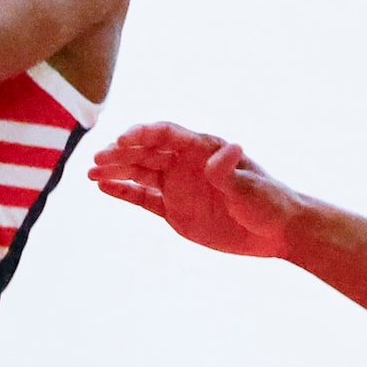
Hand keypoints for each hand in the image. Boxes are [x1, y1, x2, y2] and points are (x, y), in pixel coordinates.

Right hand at [88, 121, 299, 259]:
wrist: (276, 232)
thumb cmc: (269, 202)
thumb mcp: (250, 187)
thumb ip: (231, 171)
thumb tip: (229, 149)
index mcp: (202, 149)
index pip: (167, 134)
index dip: (144, 134)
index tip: (124, 139)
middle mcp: (185, 163)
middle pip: (147, 152)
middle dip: (122, 153)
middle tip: (99, 159)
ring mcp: (178, 186)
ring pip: (140, 173)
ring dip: (116, 170)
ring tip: (91, 173)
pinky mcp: (174, 210)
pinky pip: (143, 198)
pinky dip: (123, 192)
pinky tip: (103, 187)